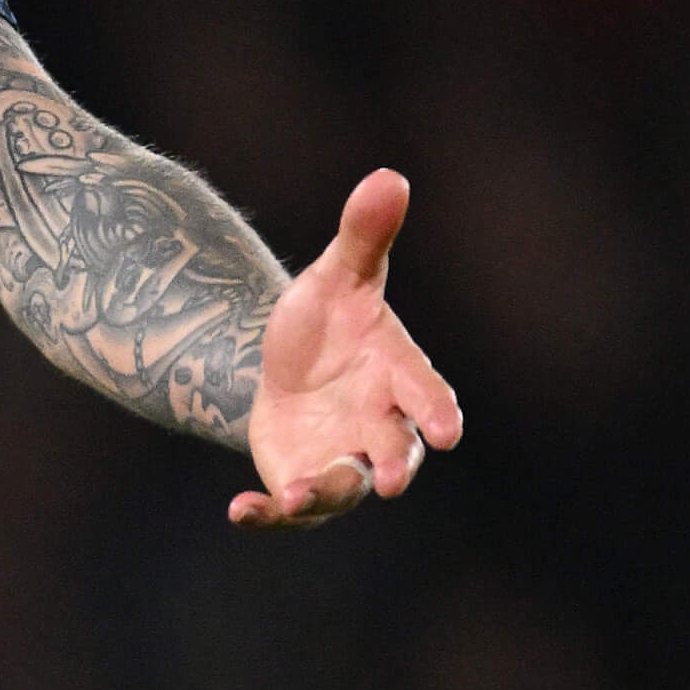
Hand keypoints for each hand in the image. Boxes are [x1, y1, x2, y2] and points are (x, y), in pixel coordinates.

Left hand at [231, 168, 463, 530]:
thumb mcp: (337, 276)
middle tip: (392, 478)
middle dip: (394, 463)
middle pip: (394, 450)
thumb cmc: (327, 320)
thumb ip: (364, 237)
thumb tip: (389, 176)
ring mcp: (342, 458)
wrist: (280, 362)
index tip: (449, 431)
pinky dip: (268, 513)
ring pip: (343, 485)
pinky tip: (240, 511)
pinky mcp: (301, 480)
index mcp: (397, 374)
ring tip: (296, 494)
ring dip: (325, 491)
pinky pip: (290, 505)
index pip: (426, 394)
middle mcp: (379, 424)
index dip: (438, 411)